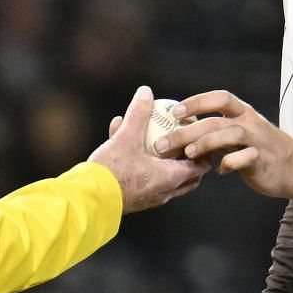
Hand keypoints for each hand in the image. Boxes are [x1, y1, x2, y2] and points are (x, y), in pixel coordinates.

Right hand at [89, 86, 209, 212]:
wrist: (88, 199)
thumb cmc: (112, 171)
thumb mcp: (126, 137)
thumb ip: (138, 114)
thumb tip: (146, 92)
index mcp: (170, 178)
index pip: (200, 166)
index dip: (203, 151)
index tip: (198, 137)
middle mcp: (164, 192)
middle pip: (188, 177)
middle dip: (188, 160)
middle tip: (183, 143)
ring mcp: (150, 199)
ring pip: (166, 179)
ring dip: (163, 161)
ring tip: (152, 141)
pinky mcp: (134, 200)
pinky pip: (145, 180)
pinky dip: (142, 164)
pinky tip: (122, 144)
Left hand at [157, 90, 292, 200]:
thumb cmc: (260, 147)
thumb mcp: (240, 131)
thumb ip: (216, 129)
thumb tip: (181, 129)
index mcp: (242, 112)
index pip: (219, 98)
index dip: (196, 102)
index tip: (176, 111)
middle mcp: (249, 122)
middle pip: (215, 121)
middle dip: (187, 131)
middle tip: (163, 143)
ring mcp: (256, 140)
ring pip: (229, 134)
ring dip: (205, 144)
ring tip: (187, 155)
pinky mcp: (262, 160)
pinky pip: (244, 158)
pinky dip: (228, 163)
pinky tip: (218, 170)